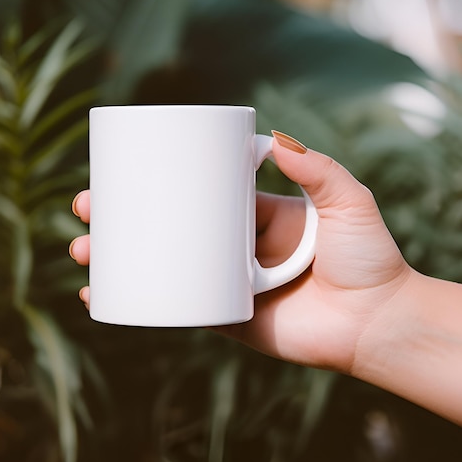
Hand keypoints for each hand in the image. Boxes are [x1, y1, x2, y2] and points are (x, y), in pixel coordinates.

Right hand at [70, 134, 412, 375]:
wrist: (380, 323)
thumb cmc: (369, 259)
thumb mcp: (347, 200)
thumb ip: (318, 169)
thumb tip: (270, 138)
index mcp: (250, 215)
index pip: (191, 193)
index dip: (151, 183)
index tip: (115, 173)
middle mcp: (230, 246)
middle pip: (161, 227)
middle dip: (115, 219)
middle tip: (83, 212)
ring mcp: (222, 281)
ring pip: (156, 265)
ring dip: (111, 258)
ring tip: (81, 250)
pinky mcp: (223, 317)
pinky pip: (170, 308)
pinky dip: (132, 303)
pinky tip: (98, 297)